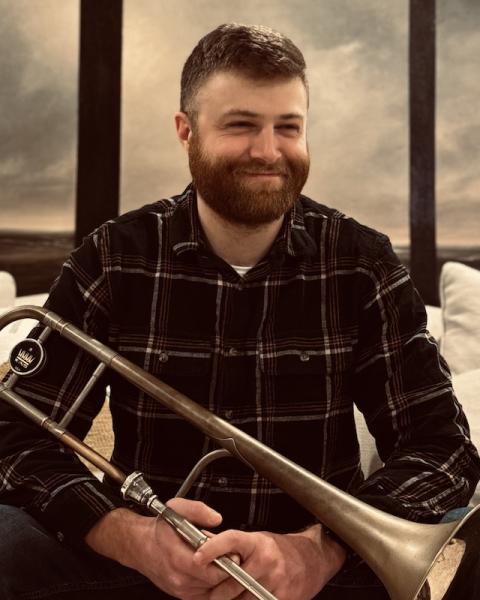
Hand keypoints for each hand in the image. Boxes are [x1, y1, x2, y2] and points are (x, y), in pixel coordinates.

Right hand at [85, 497, 232, 597]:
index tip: (232, 552)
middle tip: (231, 555)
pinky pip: (205, 594)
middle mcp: (178, 577)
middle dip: (225, 568)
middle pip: (212, 581)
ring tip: (219, 560)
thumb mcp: (177, 508)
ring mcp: (180, 589)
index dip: (223, 561)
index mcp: (176, 556)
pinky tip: (211, 569)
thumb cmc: (159, 529)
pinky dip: (212, 584)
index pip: (206, 567)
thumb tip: (216, 518)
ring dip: (219, 577)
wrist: (141, 546)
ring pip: (211, 590)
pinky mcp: (182, 595)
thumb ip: (198, 510)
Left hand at [193, 524, 346, 599]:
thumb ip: (229, 544)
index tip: (197, 557)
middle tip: (206, 591)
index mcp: (258, 543)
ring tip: (225, 596)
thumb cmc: (280, 549)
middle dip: (215, 591)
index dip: (213, 549)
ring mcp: (274, 583)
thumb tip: (201, 541)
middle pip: (230, 583)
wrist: (312, 560)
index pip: (231, 540)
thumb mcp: (256, 540)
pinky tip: (242, 599)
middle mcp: (267, 561)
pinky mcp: (280, 599)